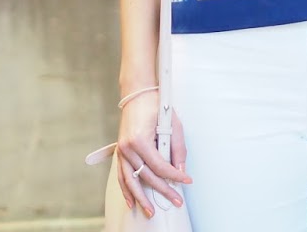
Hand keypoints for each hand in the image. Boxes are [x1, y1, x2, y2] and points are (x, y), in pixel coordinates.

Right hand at [116, 92, 189, 217]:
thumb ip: (177, 148)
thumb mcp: (172, 123)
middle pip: (146, 176)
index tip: (186, 181)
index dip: (174, 176)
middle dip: (162, 190)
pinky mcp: (120, 152)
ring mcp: (121, 151)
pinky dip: (126, 190)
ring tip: (151, 212)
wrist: (137, 94)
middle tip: (176, 201)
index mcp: (140, 139)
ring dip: (141, 198)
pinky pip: (122, 176)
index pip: (159, 166)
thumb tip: (180, 171)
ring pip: (131, 181)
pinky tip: (132, 202)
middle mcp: (128, 148)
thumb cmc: (155, 105)